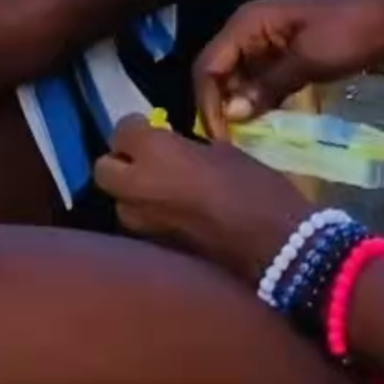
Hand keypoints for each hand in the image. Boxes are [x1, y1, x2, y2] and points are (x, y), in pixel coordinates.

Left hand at [95, 115, 313, 286]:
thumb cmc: (255, 189)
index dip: (137, 130)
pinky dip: (152, 222)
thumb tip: (175, 150)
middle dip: (120, 164)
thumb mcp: (221, 152)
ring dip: (133, 197)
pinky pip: (142, 230)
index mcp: (154, 152)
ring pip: (120, 205)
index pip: (121, 131)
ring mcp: (144, 225)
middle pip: (104, 171)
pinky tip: (176, 220)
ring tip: (161, 193)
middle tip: (147, 161)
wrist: (279, 247)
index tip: (154, 130)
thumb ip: (187, 149)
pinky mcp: (159, 253)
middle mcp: (138, 187)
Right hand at [195, 0, 383, 138]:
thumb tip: (231, 114)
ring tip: (245, 142)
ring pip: (238, 77)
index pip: (208, 65)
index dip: (207, 102)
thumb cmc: (348, 32)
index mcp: (247, 22)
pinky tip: (265, 123)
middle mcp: (249, 29)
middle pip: (219, 71)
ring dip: (238, 106)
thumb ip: (267, 86)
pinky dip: (258, 100)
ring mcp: (267, 41)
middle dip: (220, 106)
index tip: (219, 142)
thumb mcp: (308, 60)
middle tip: (230, 147)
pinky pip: (259, 79)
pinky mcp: (284, 53)